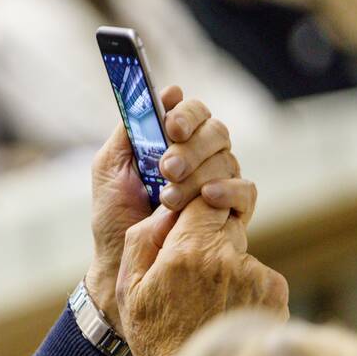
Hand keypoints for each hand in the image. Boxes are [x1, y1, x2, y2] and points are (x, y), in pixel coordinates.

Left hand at [86, 87, 252, 330]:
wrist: (121, 263)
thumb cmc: (113, 216)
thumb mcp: (110, 168)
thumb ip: (130, 129)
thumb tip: (161, 92)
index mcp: (172, 143)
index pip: (192, 112)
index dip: (186, 113)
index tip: (171, 126)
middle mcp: (200, 159)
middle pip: (215, 131)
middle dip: (191, 147)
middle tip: (166, 168)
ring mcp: (219, 184)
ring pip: (228, 159)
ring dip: (198, 174)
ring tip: (169, 197)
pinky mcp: (233, 213)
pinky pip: (246, 191)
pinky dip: (229, 191)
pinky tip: (206, 199)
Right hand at [116, 198, 288, 355]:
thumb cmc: (157, 338)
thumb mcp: (130, 289)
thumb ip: (143, 239)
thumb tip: (166, 210)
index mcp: (188, 251)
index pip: (203, 199)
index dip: (194, 206)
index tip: (187, 220)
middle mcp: (228, 258)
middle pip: (224, 222)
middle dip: (208, 238)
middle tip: (190, 273)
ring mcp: (256, 276)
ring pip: (240, 251)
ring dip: (226, 266)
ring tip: (206, 304)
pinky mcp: (275, 293)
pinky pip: (258, 275)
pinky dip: (245, 287)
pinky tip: (225, 313)